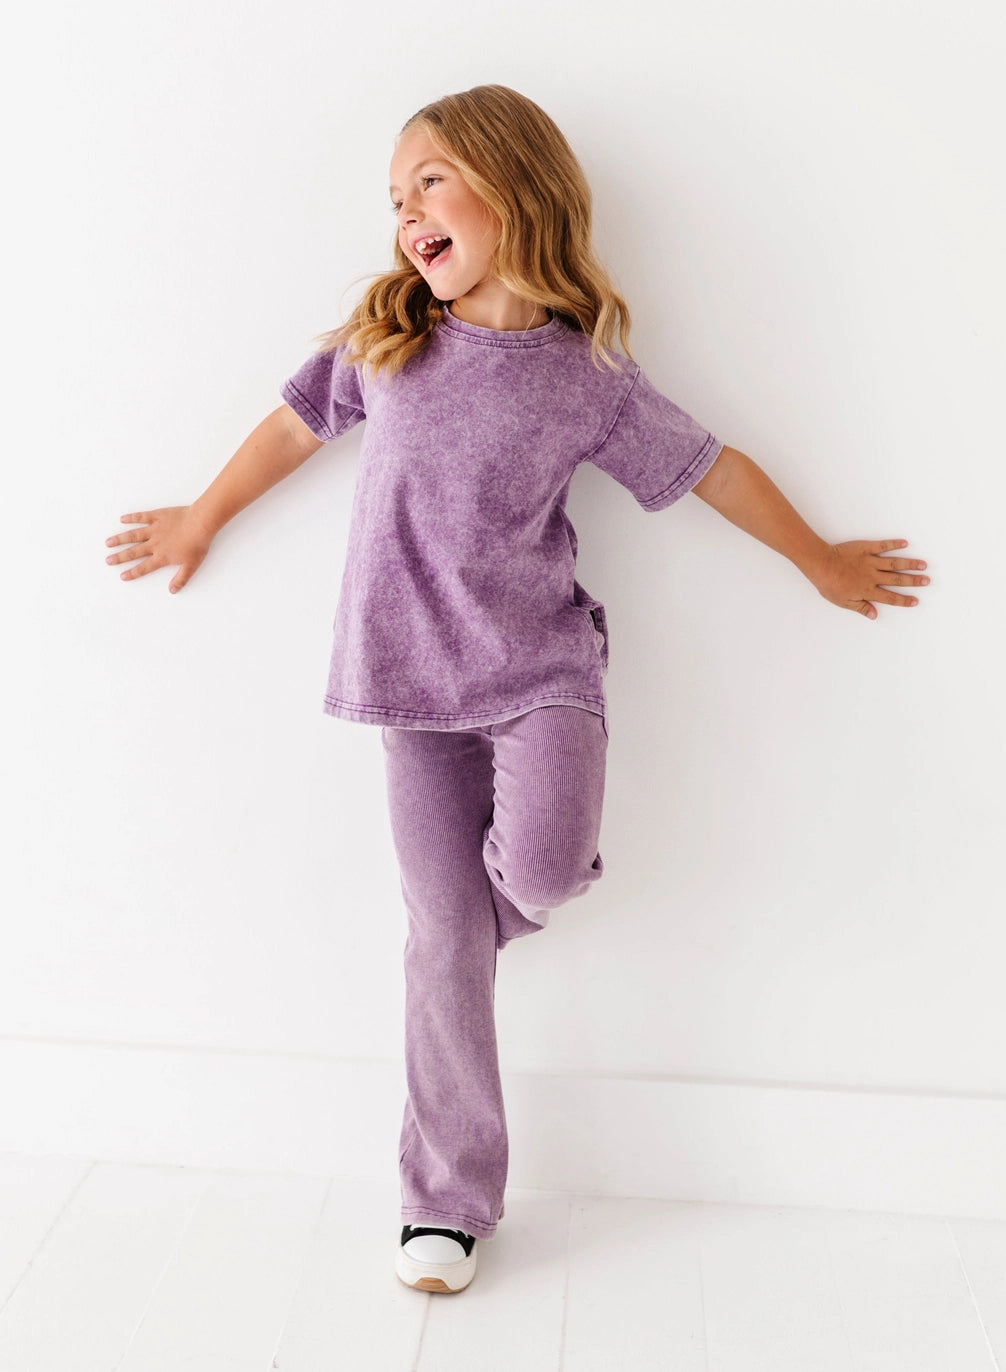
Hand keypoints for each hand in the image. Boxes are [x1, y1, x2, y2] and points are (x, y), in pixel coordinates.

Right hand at [105, 506, 213, 592]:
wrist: (200, 524)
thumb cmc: (197, 545)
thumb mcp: (192, 566)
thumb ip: (181, 579)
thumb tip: (172, 590)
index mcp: (162, 556)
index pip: (144, 567)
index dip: (132, 572)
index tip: (122, 576)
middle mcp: (154, 544)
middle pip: (133, 552)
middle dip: (120, 557)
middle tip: (108, 560)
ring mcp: (154, 529)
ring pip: (133, 535)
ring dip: (120, 539)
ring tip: (108, 542)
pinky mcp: (157, 516)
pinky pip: (141, 517)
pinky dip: (131, 517)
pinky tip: (122, 519)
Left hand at [812, 539, 928, 618]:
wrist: (821, 565)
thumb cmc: (829, 585)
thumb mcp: (843, 602)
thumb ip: (860, 607)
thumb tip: (874, 615)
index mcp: (868, 590)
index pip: (890, 597)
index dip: (903, 600)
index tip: (916, 600)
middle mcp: (873, 576)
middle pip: (897, 580)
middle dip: (913, 581)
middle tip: (927, 581)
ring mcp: (870, 561)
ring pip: (894, 563)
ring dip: (909, 564)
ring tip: (923, 565)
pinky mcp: (865, 548)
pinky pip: (882, 546)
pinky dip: (894, 544)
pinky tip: (905, 543)